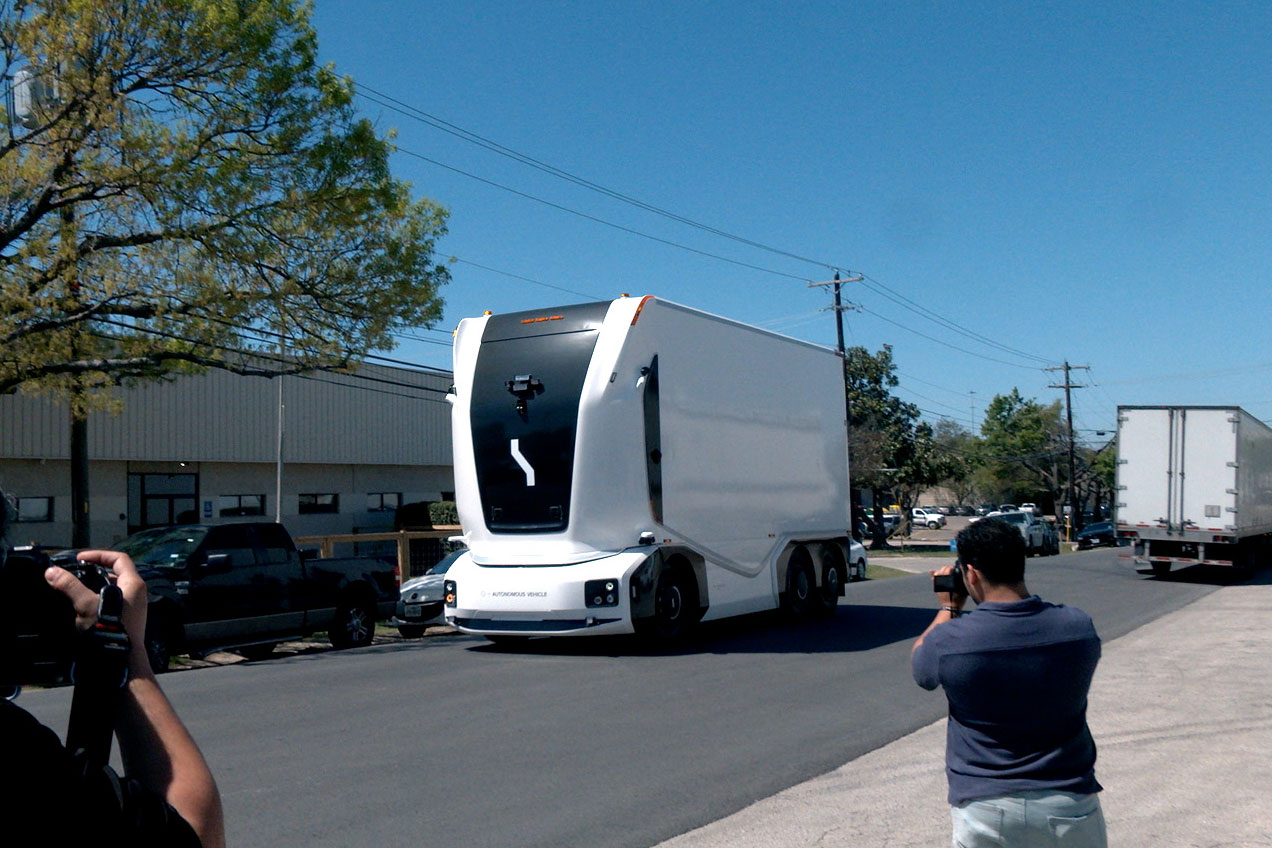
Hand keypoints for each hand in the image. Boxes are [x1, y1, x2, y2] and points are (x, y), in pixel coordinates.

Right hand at [45, 550, 149, 671]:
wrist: (120, 662)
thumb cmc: (109, 630)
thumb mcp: (86, 605)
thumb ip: (69, 586)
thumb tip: (51, 572)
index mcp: (134, 584)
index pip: (119, 559)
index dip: (99, 555)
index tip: (81, 558)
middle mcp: (137, 594)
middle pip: (117, 574)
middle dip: (95, 571)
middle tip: (76, 573)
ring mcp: (133, 608)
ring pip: (113, 590)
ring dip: (94, 587)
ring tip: (75, 589)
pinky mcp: (126, 621)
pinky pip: (112, 604)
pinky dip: (97, 600)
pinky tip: (82, 607)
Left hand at [929, 563, 964, 610]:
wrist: (950, 607)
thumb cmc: (958, 600)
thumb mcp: (963, 590)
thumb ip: (961, 581)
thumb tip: (960, 573)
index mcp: (949, 580)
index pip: (948, 569)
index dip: (952, 567)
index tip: (955, 568)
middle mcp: (942, 581)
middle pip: (943, 569)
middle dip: (947, 568)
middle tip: (951, 569)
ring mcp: (938, 583)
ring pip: (937, 572)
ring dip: (942, 570)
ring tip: (946, 571)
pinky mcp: (936, 586)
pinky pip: (933, 578)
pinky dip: (934, 574)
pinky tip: (935, 572)